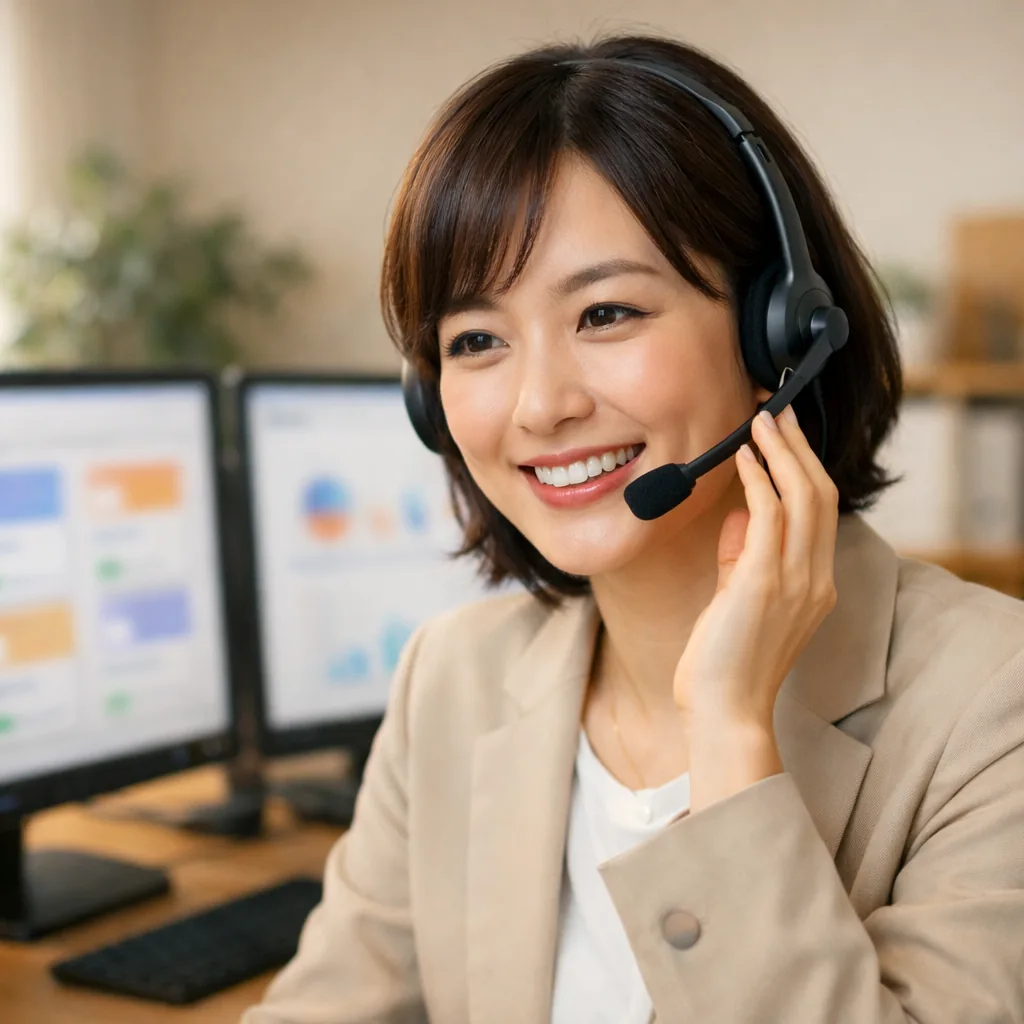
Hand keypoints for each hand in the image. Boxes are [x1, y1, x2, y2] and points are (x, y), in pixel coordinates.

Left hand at [672, 404, 839, 730]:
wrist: (723, 713)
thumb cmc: (724, 662)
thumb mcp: (739, 600)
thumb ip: (744, 558)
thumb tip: (740, 516)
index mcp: (815, 585)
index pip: (821, 512)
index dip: (804, 467)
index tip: (784, 437)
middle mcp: (815, 579)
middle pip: (821, 494)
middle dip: (798, 448)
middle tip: (776, 412)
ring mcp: (795, 581)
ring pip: (803, 497)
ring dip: (781, 452)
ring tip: (761, 420)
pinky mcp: (764, 583)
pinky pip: (770, 516)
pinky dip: (759, 480)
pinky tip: (744, 457)